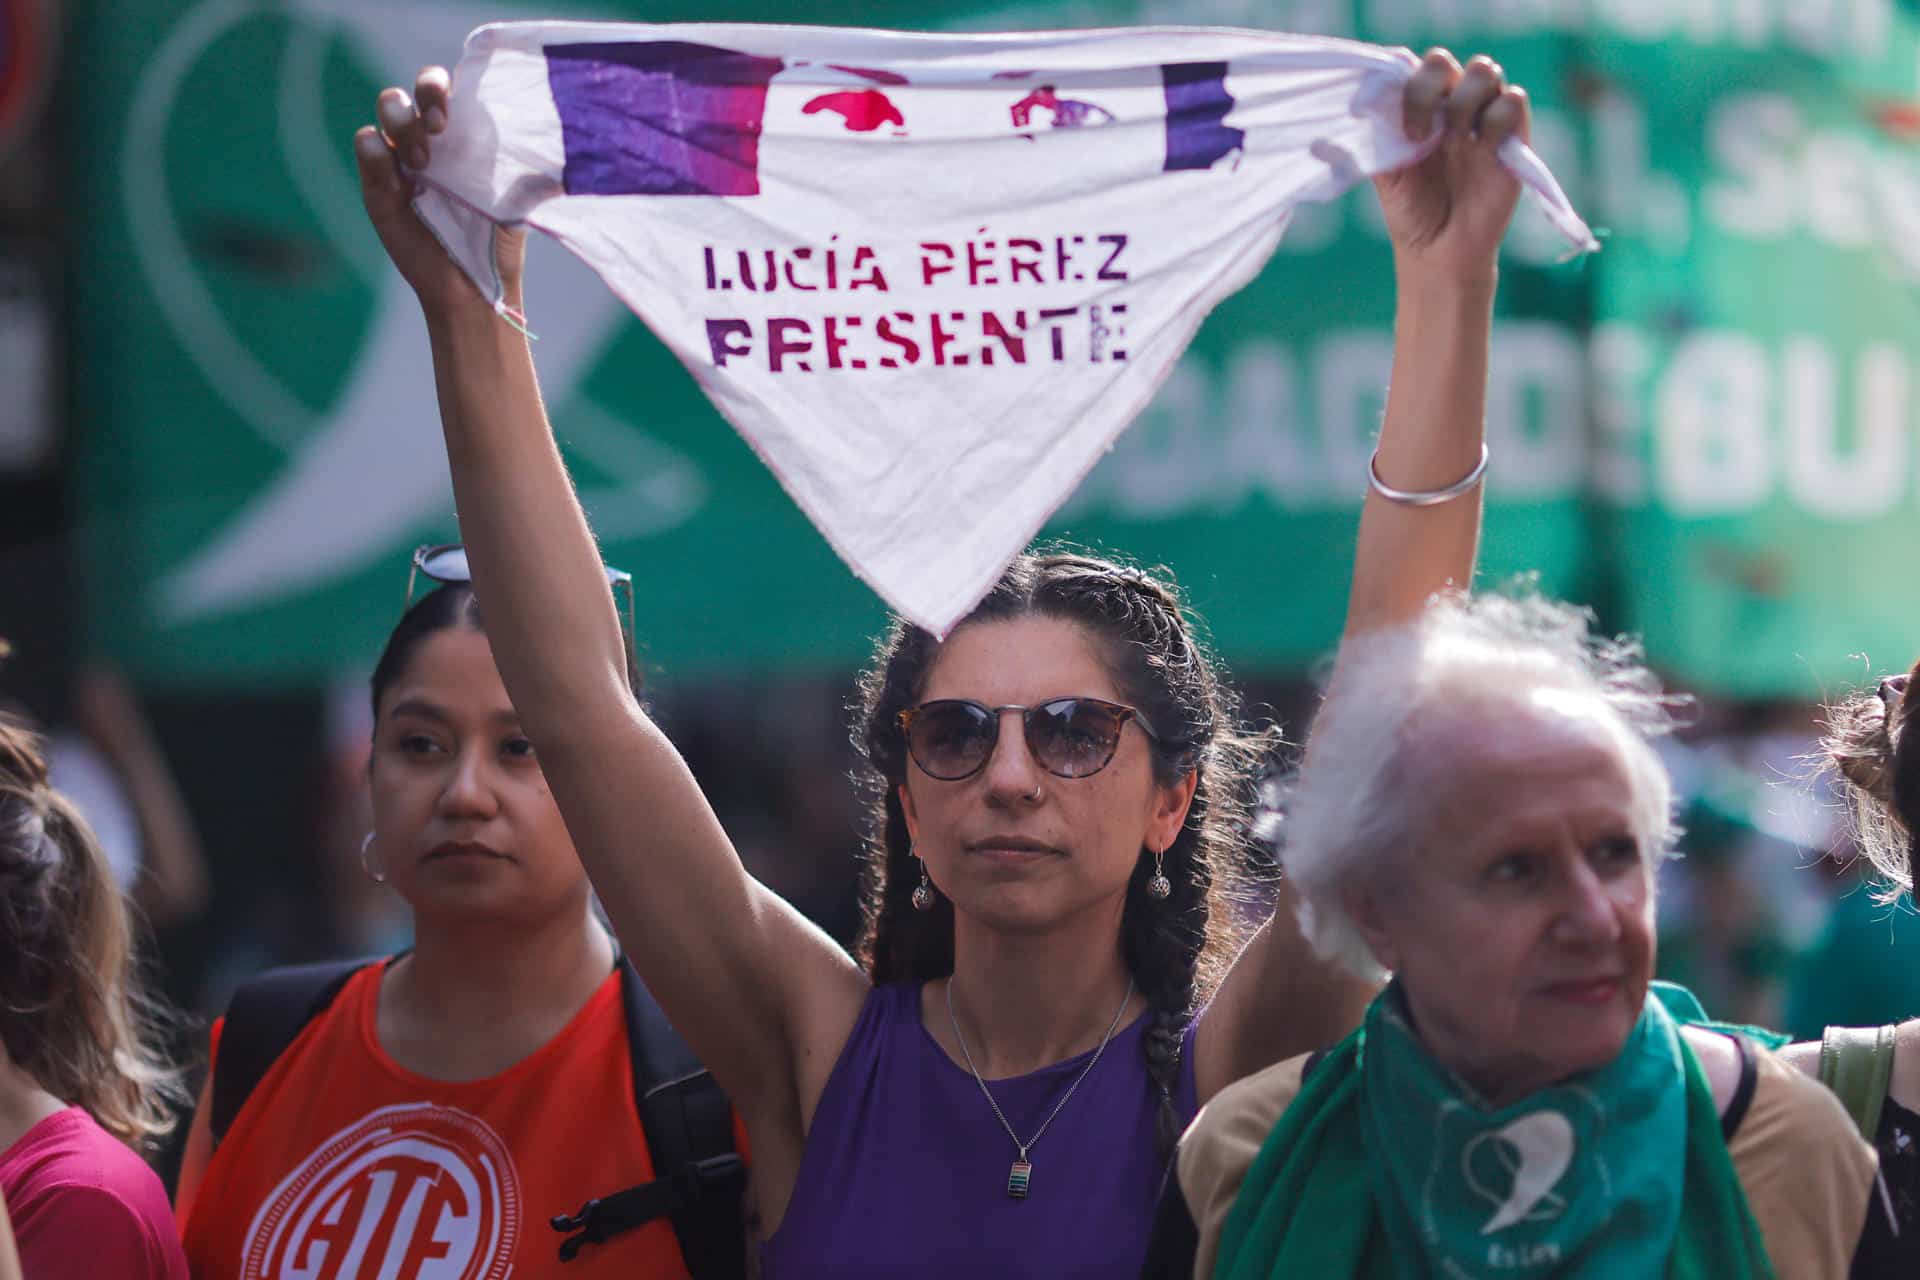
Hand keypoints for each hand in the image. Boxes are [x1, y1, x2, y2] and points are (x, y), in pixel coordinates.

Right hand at [354, 66, 525, 315]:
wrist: (471, 287)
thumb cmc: (496, 240)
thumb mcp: (519, 203)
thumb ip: (533, 175)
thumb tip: (574, 154)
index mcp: (464, 133)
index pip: (450, 87)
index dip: (445, 86)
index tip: (454, 114)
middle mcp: (431, 137)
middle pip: (416, 89)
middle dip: (426, 94)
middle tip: (440, 127)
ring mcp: (401, 155)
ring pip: (390, 107)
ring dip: (402, 122)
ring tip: (423, 163)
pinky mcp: (377, 181)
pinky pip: (366, 145)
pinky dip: (374, 150)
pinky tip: (396, 177)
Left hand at [1374, 50, 1528, 284]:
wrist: (1440, 251)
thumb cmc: (1410, 211)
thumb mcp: (1382, 179)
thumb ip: (1359, 153)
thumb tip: (1317, 142)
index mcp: (1420, 108)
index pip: (1414, 68)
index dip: (1404, 84)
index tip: (1391, 123)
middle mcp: (1451, 106)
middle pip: (1445, 62)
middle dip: (1428, 88)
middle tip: (1415, 133)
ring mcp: (1482, 119)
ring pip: (1486, 72)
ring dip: (1463, 100)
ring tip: (1452, 140)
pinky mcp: (1513, 139)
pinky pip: (1514, 102)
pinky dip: (1495, 118)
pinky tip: (1479, 147)